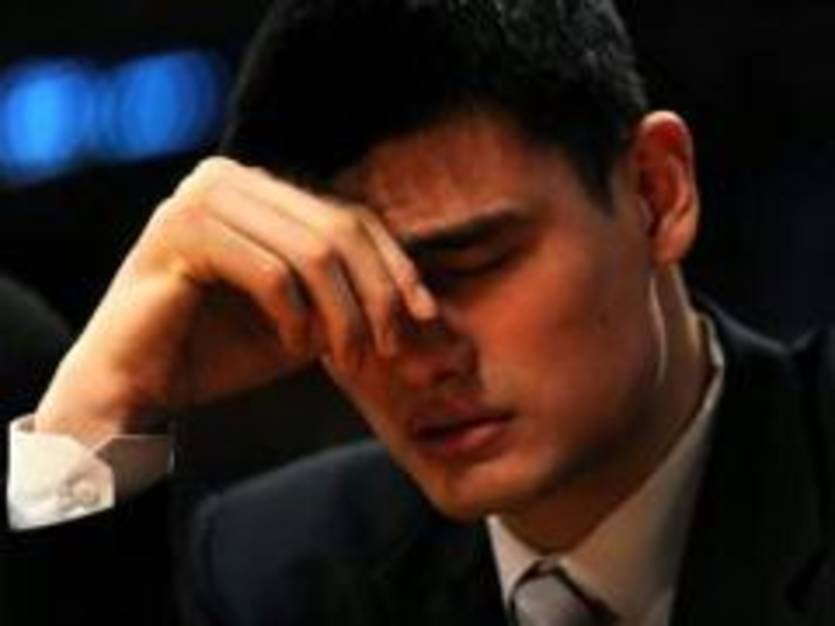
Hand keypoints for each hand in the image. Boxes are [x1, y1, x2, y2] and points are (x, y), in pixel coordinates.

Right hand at [35, 157, 436, 445]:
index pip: (351, 216)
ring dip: (343, 314)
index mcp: (258, 190)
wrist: (137, 385)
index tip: (425, 314)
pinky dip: (295, 314)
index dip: (396, 264)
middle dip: (378, 294)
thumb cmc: (218, 350)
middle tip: (391, 349)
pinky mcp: (181, 233)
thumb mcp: (303, 321)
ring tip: (348, 359)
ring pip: (313, 250)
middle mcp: (229, 178)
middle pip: (340, 228)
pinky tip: (294, 342)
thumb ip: (347, 300)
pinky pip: (271, 271)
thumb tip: (424, 305)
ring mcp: (201, 199)